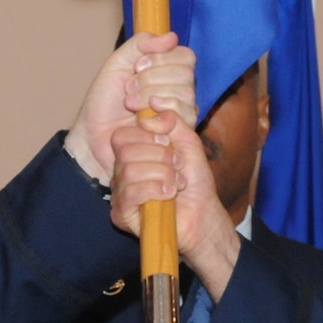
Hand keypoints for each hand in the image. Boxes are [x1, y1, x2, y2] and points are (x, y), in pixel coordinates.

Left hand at [64, 32, 198, 184]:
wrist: (94, 136)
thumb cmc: (104, 103)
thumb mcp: (117, 64)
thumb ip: (140, 44)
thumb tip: (171, 36)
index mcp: (168, 71)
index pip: (185, 56)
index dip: (161, 59)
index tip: (136, 67)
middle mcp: (180, 91)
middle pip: (185, 73)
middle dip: (151, 79)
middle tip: (128, 90)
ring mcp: (183, 113)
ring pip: (185, 93)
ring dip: (150, 96)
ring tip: (131, 105)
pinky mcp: (180, 134)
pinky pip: (182, 115)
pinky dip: (158, 114)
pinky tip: (142, 121)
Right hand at [109, 116, 241, 300]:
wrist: (203, 215)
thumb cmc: (194, 182)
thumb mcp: (188, 143)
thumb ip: (171, 121)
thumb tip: (150, 108)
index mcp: (133, 154)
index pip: (122, 134)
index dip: (147, 134)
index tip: (169, 143)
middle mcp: (121, 172)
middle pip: (125, 150)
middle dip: (159, 155)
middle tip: (177, 165)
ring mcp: (119, 193)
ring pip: (129, 171)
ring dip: (162, 174)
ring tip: (177, 182)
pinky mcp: (121, 214)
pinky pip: (130, 193)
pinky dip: (155, 189)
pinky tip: (170, 194)